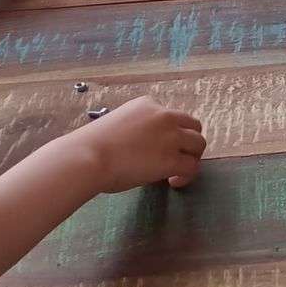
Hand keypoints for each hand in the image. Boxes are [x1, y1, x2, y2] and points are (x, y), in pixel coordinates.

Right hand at [74, 95, 205, 191]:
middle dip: (188, 143)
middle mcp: (163, 115)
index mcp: (147, 104)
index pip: (171, 116)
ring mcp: (170, 136)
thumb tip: (142, 148)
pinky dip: (187, 176)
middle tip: (178, 158)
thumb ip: (136, 130)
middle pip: (193, 126)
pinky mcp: (172, 159)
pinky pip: (192, 167)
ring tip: (176, 172)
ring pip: (198, 144)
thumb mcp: (117, 124)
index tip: (159, 147)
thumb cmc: (91, 146)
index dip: (170, 133)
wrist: (87, 157)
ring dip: (192, 158)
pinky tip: (173, 182)